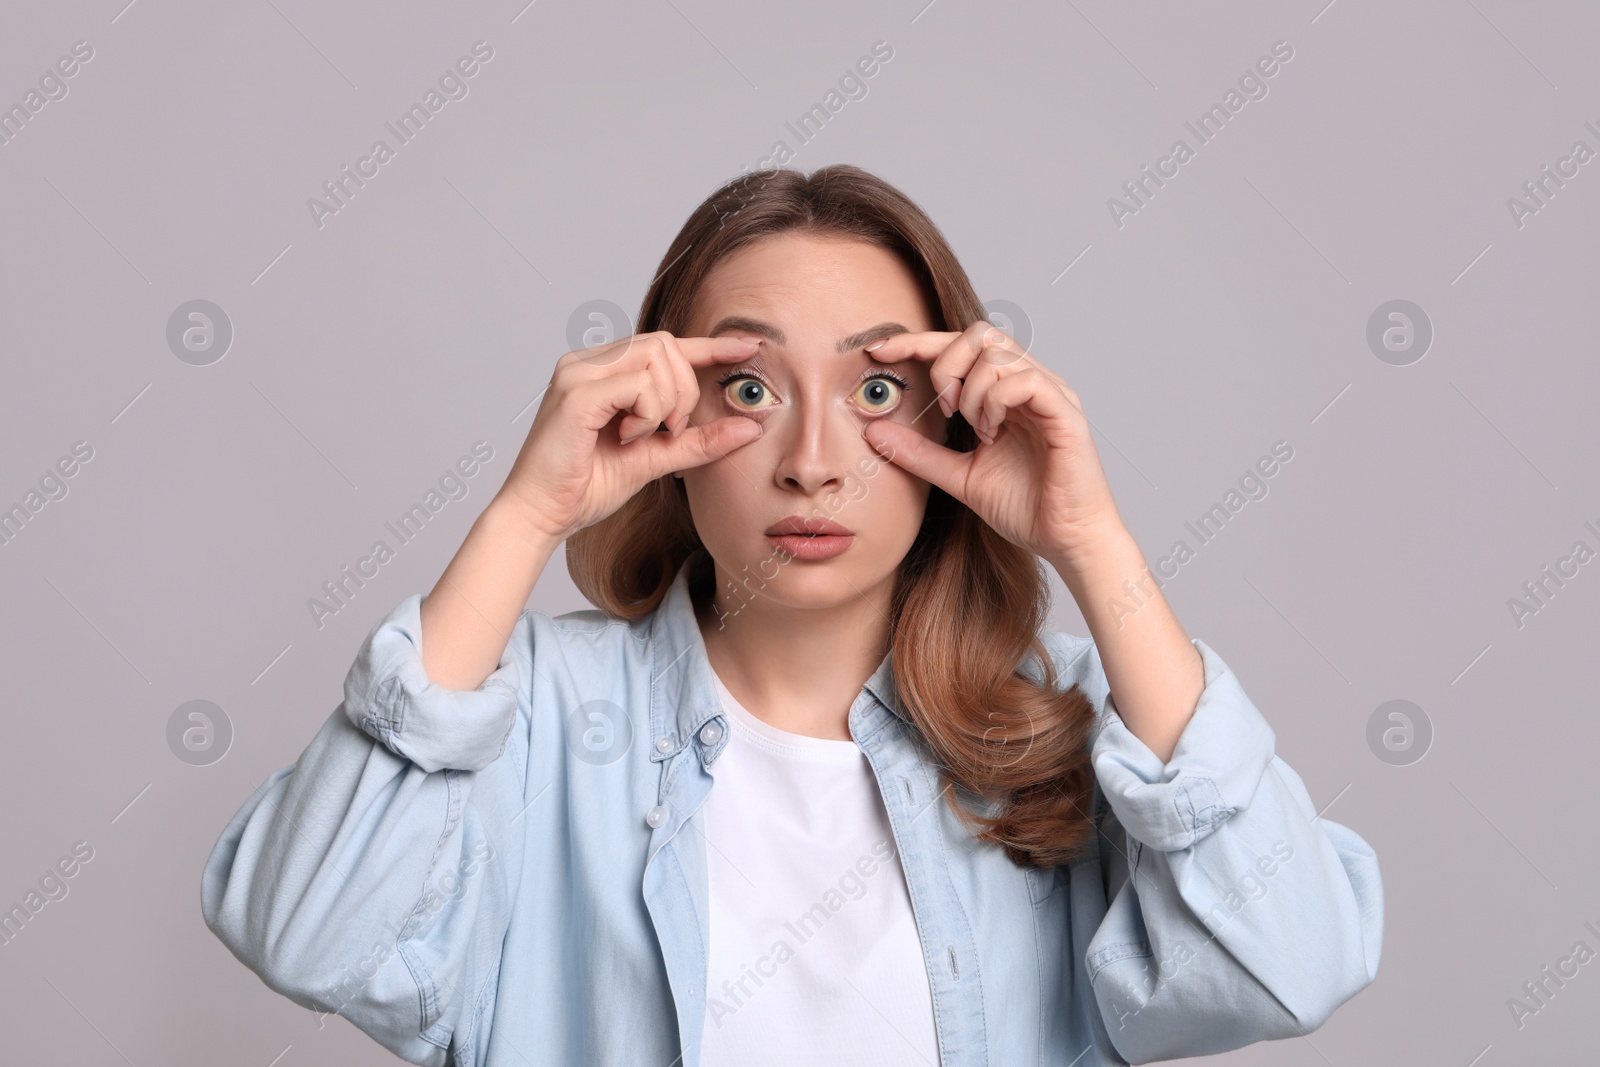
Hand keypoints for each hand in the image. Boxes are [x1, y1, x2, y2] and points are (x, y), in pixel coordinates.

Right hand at [498, 331, 764, 541]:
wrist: (542, 515)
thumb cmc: (586, 486)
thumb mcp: (655, 458)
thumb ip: (698, 441)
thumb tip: (750, 427)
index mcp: (603, 371)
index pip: (663, 344)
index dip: (708, 345)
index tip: (748, 348)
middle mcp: (587, 362)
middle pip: (664, 344)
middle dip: (685, 388)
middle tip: (672, 430)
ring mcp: (578, 372)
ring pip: (654, 357)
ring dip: (667, 401)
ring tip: (644, 435)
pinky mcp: (575, 393)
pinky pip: (637, 385)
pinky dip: (647, 413)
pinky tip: (628, 438)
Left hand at [859, 320, 1125, 567]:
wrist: (1066, 541)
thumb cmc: (1026, 508)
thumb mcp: (959, 476)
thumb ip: (920, 453)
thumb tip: (873, 431)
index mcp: (1006, 393)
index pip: (962, 346)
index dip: (918, 342)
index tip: (879, 350)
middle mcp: (1030, 384)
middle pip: (979, 334)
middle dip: (945, 364)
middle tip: (944, 408)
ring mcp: (1050, 394)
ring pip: (997, 353)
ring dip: (971, 391)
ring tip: (976, 430)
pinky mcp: (1065, 411)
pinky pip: (1025, 380)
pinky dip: (995, 401)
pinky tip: (992, 432)